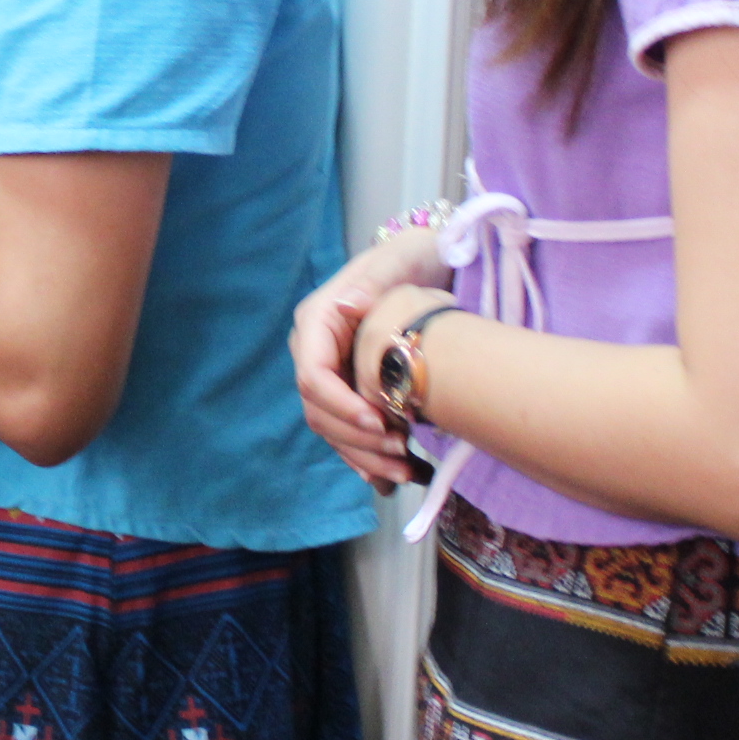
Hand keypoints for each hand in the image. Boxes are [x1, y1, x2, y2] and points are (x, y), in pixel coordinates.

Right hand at [288, 230, 448, 490]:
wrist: (425, 264)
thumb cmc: (408, 259)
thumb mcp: (395, 263)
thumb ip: (374, 283)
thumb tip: (348, 305)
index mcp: (317, 323)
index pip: (312, 375)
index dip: (340, 404)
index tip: (378, 422)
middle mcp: (316, 353)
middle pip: (319, 411)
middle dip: (357, 440)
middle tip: (402, 454)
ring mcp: (332, 376)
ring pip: (332, 430)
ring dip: (365, 457)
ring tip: (407, 473)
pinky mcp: (349, 393)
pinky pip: (349, 434)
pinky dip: (369, 459)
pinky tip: (393, 480)